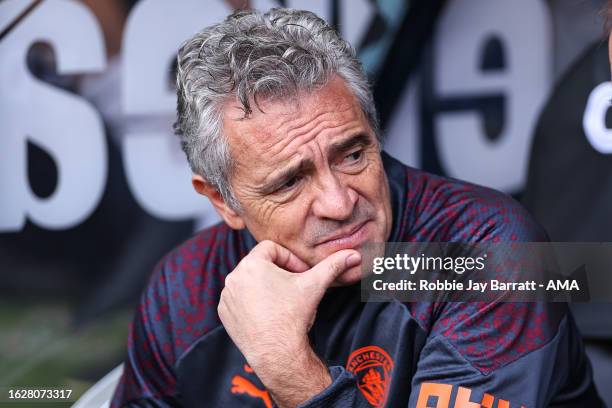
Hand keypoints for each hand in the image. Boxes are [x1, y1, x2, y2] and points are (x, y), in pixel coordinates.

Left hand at [218, 240, 360, 406]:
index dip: (289, 259)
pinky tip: (268, 313)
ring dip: (265, 286)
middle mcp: (234, 277)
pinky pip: (238, 299)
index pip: (272, 248)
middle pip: (260, 264)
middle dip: (278, 273)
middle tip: (294, 288)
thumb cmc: (294, 316)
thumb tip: (354, 254)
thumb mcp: (315, 285)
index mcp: (252, 263)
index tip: (301, 274)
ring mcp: (227, 296)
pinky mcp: (224, 313)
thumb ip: (333, 265)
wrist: (278, 353)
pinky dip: (252, 302)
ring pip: (249, 281)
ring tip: (282, 302)